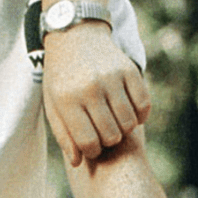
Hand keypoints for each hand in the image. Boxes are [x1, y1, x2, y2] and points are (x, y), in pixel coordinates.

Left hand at [42, 22, 150, 165]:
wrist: (74, 35)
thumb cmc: (61, 75)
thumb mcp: (53, 102)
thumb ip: (64, 133)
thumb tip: (77, 162)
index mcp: (67, 98)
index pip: (88, 142)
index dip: (92, 151)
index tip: (91, 146)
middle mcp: (90, 88)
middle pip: (111, 136)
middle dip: (108, 140)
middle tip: (103, 131)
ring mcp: (111, 78)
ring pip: (129, 124)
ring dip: (124, 128)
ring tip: (113, 120)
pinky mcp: (129, 70)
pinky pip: (144, 106)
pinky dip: (140, 115)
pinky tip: (129, 110)